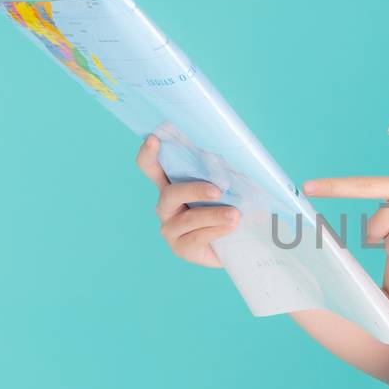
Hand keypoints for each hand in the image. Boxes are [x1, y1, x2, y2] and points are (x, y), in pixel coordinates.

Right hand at [135, 134, 239, 267]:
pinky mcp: (180, 248)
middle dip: (194, 190)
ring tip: (235, 214)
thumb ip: (224, 176)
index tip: (153, 140)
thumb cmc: (231, 209)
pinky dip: (216, 230)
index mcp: (173, 185)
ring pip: (189, 218)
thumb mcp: (229, 189)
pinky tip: (230, 227)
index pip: (152, 168)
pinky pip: (197, 237)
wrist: (239, 245)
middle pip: (170, 194)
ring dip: (214, 215)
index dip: (148, 154)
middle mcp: (166, 206)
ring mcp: (170, 228)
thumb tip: (239, 160)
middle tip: (217, 191)